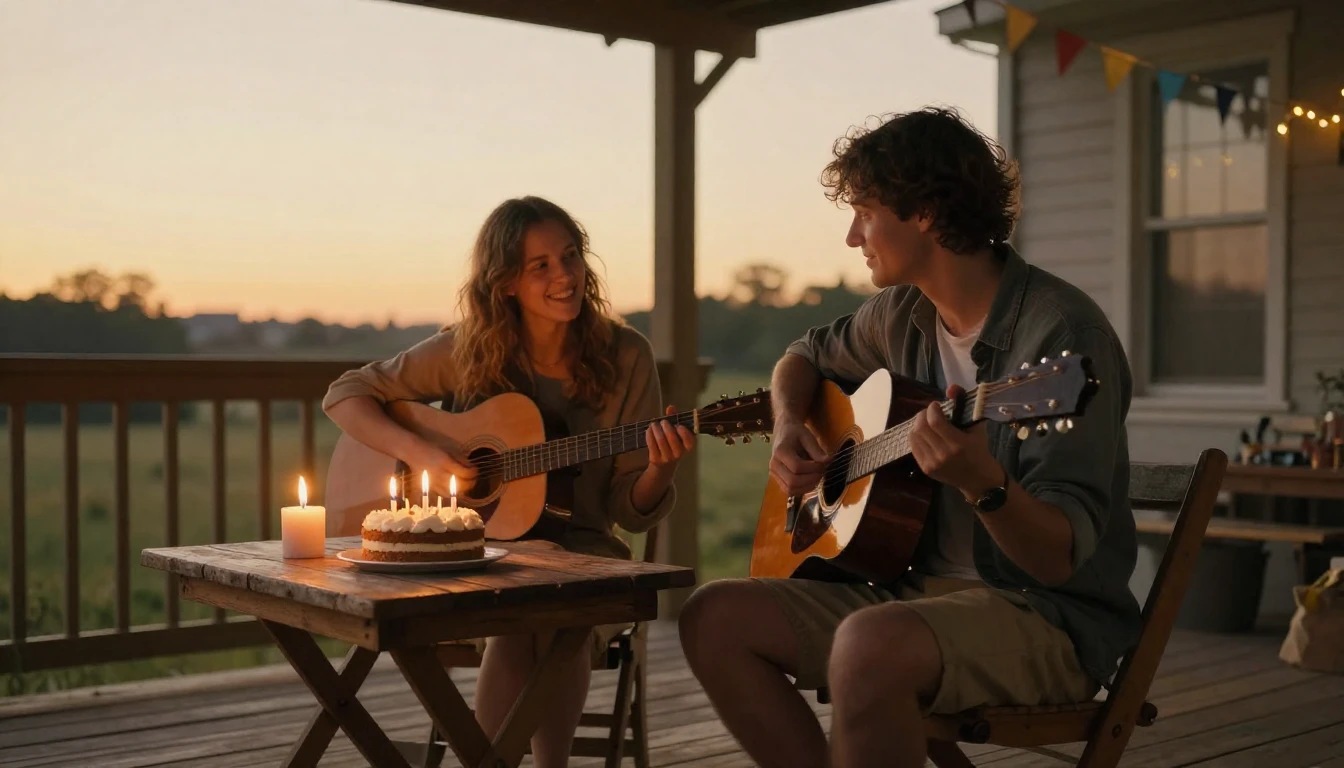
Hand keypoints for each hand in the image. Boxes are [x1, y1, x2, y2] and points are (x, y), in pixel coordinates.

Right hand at [413, 442, 477, 492]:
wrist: (413, 452)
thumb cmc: (432, 448)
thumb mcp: (448, 449)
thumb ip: (461, 459)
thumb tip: (471, 467)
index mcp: (445, 463)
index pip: (465, 473)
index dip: (473, 472)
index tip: (476, 469)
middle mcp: (440, 474)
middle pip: (461, 485)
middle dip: (471, 483)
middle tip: (474, 478)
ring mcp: (434, 482)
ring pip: (453, 493)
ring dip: (463, 490)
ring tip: (466, 484)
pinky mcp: (430, 486)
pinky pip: (444, 494)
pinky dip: (452, 493)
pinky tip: (456, 489)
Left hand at [646, 405, 695, 466]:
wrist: (664, 464)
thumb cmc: (673, 444)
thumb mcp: (676, 432)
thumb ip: (674, 419)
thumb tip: (670, 407)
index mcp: (688, 447)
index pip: (689, 439)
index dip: (683, 431)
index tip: (677, 425)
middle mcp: (679, 454)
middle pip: (672, 438)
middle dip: (666, 426)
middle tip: (662, 421)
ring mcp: (667, 458)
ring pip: (661, 440)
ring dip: (656, 429)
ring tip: (654, 424)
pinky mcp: (656, 459)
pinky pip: (651, 444)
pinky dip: (649, 434)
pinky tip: (649, 430)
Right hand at [769, 416, 829, 495]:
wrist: (784, 432)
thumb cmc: (796, 433)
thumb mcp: (807, 436)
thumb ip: (816, 450)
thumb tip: (828, 461)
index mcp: (780, 451)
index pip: (797, 466)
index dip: (813, 468)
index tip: (823, 463)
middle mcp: (774, 464)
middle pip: (792, 481)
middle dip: (811, 479)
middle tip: (822, 472)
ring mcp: (774, 474)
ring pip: (790, 489)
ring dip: (808, 486)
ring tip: (817, 477)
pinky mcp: (778, 480)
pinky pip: (790, 491)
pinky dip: (803, 489)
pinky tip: (811, 481)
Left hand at [909, 384, 1001, 499]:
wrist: (978, 478)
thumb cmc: (979, 449)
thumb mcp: (976, 426)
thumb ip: (964, 404)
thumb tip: (950, 387)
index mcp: (958, 444)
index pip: (935, 421)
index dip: (932, 409)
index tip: (936, 405)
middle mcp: (944, 454)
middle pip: (922, 427)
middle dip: (923, 414)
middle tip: (930, 412)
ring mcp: (933, 463)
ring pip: (914, 436)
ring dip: (918, 424)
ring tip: (927, 422)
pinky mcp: (926, 469)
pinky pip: (913, 446)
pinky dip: (916, 436)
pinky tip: (925, 434)